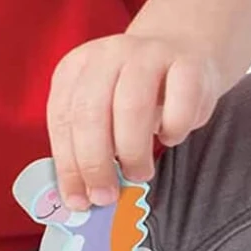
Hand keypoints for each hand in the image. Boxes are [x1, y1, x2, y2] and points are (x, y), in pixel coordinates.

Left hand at [47, 33, 219, 207]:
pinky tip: (170, 138)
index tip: (78, 200)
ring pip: (132, 106)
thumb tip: (80, 197)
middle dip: (95, 163)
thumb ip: (87, 145)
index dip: (68, 164)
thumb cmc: (136, 94)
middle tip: (106, 195)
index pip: (62, 118)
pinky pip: (180, 101)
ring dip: (133, 151)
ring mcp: (148, 53)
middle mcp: (107, 54)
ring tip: (138, 173)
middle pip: (91, 112)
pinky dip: (174, 129)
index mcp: (76, 67)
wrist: (184, 50)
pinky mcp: (188, 62)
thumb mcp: (103, 110)